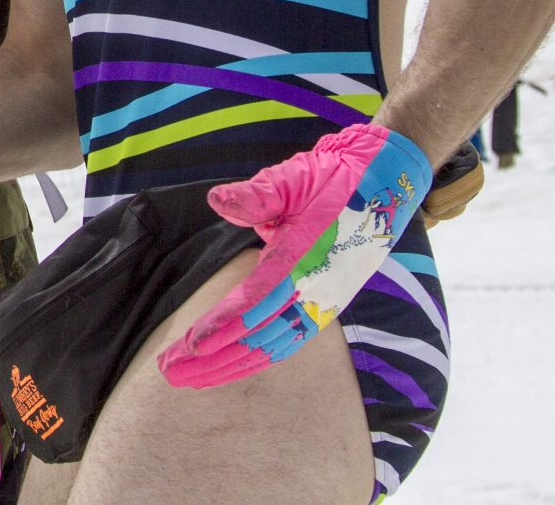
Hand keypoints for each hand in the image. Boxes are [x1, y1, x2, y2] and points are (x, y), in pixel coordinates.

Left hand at [158, 124, 432, 388]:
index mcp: (304, 257)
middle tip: (171, 372)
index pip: (255, 300)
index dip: (222, 325)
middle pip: (259, 334)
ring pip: (274, 346)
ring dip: (231, 365)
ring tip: (190, 377)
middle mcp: (316, 289)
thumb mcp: (292, 178)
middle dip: (215, 357)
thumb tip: (216, 200)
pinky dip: (259, 358)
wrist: (383, 180)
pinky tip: (231, 367)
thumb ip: (256, 195)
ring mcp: (324, 302)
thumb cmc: (330, 177)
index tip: (190, 345)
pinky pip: (290, 342)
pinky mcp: (327, 306)